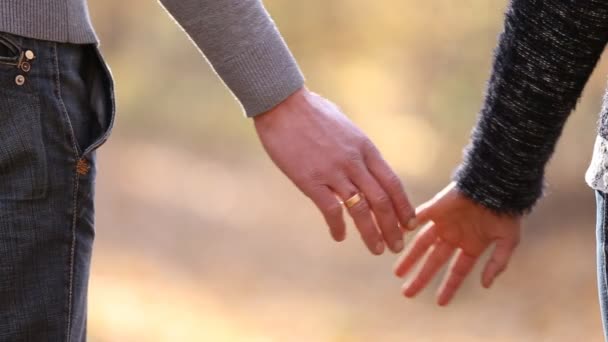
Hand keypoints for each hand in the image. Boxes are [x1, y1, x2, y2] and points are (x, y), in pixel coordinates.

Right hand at [254, 87, 413, 254]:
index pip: (392, 182)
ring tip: (377, 249)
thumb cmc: (310, 110)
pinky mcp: (310, 180)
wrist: (281, 103)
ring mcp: (333, 171)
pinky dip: (337, 226)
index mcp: (364, 147)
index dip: (403, 206)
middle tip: (398, 246)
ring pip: (360, 209)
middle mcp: (354, 161)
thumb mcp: (343, 124)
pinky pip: (330, 209)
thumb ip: (355, 145)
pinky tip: (339, 236)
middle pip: (381, 200)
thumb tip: (362, 158)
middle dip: (393, 226)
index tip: (410, 223)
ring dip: (371, 233)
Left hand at [394, 182, 520, 304]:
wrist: (499, 184)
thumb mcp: (508, 241)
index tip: (440, 303)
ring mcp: (444, 222)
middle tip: (406, 292)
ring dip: (410, 257)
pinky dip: (407, 226)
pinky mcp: (436, 207)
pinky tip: (396, 237)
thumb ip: (497, 263)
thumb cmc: (507, 213)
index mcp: (471, 245)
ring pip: (422, 243)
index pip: (457, 271)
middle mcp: (455, 236)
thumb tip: (485, 285)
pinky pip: (418, 217)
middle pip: (434, 260)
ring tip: (398, 273)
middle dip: (421, 277)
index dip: (449, 286)